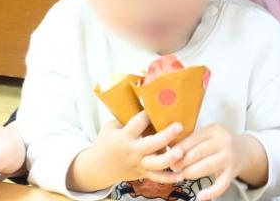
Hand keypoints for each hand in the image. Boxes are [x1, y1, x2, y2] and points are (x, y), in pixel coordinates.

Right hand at [67, 111, 185, 191]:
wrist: (97, 168)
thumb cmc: (106, 142)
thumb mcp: (111, 127)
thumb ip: (127, 118)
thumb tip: (146, 101)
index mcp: (124, 137)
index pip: (137, 124)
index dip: (148, 114)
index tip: (160, 104)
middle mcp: (132, 151)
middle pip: (151, 144)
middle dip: (166, 136)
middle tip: (179, 126)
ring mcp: (138, 164)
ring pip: (156, 165)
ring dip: (170, 159)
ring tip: (181, 151)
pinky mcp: (143, 173)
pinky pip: (157, 178)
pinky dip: (170, 178)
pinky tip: (182, 175)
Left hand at [173, 124, 266, 199]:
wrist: (244, 150)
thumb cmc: (218, 142)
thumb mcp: (208, 134)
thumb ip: (192, 139)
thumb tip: (168, 150)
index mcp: (214, 129)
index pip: (192, 139)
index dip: (178, 150)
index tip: (169, 156)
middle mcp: (224, 141)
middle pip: (197, 154)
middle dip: (182, 162)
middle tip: (173, 168)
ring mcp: (229, 157)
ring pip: (206, 168)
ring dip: (190, 173)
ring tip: (182, 175)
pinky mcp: (233, 172)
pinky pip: (221, 185)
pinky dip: (210, 193)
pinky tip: (200, 197)